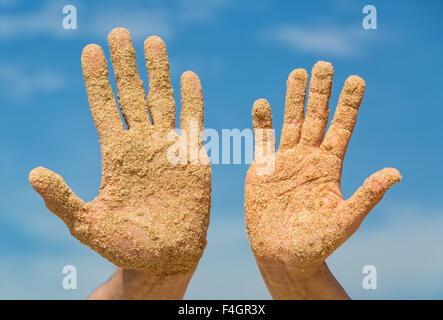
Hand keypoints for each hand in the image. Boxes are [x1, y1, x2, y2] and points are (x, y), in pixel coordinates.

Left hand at [29, 28, 210, 277]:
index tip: (90, 50)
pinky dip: (192, 99)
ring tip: (153, 41)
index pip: (104, 107)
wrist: (165, 257)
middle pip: (132, 94)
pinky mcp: (193, 156)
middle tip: (119, 32)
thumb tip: (33, 173)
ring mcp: (168, 147)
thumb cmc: (125, 246)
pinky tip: (188, 75)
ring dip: (158, 71)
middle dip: (125, 63)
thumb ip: (62, 198)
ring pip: (162, 99)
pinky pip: (193, 121)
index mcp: (116, 154)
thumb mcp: (86, 223)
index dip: (97, 79)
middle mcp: (141, 143)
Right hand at [245, 61, 400, 296]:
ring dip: (293, 98)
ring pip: (290, 122)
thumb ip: (366, 195)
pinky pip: (262, 140)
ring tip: (298, 73)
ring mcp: (284, 161)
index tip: (356, 80)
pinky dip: (261, 122)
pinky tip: (262, 103)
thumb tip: (395, 173)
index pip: (341, 129)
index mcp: (329, 167)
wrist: (282, 255)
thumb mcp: (345, 220)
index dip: (349, 105)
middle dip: (321, 92)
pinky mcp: (262, 169)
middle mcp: (308, 159)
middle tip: (325, 64)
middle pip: (316, 118)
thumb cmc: (316, 244)